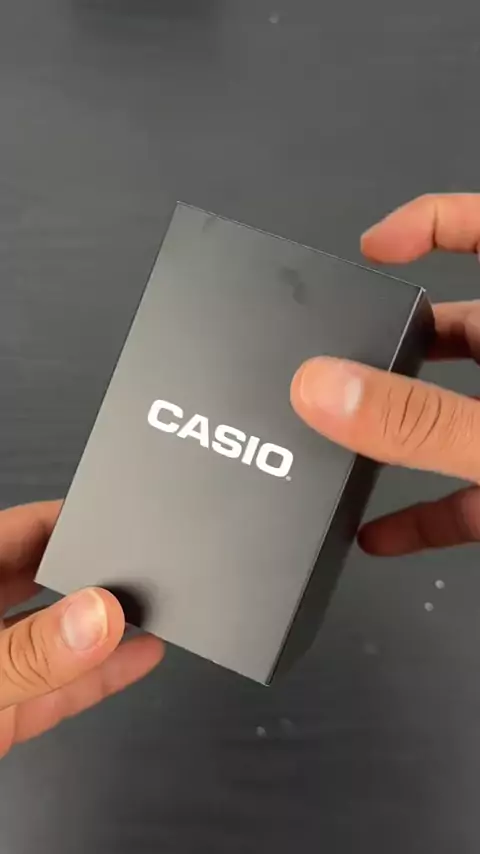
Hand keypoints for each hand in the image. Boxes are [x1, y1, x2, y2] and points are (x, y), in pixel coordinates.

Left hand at [0, 500, 162, 754]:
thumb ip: (31, 650)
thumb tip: (101, 614)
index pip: (19, 532)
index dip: (66, 518)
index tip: (118, 515)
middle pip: (44, 580)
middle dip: (96, 572)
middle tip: (146, 563)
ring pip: (57, 637)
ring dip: (106, 627)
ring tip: (158, 607)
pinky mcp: (2, 714)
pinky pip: (57, 688)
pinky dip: (98, 676)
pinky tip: (142, 656)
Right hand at [291, 193, 479, 555]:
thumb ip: (419, 419)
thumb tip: (321, 389)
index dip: (430, 222)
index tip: (372, 251)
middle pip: (459, 330)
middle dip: (394, 350)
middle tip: (340, 368)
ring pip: (458, 413)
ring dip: (400, 437)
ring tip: (341, 449)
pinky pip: (470, 489)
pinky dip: (427, 512)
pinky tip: (383, 535)